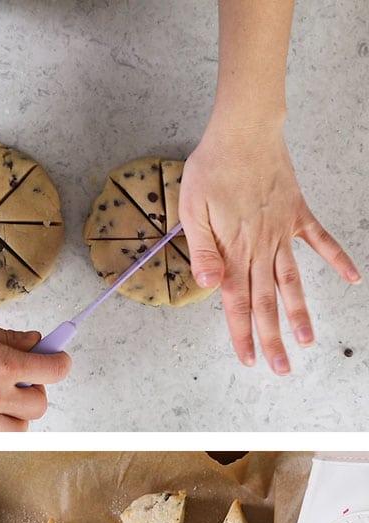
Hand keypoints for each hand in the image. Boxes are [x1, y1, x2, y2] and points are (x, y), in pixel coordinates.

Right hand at [0, 304, 71, 431]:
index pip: (53, 371)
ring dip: (16, 414)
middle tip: (23, 378)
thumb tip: (34, 344)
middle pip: (39, 406)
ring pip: (16, 430)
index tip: (57, 360)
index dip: (60, 362)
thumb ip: (9, 339)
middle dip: (37, 390)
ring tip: (1, 398)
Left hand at [181, 126, 359, 375]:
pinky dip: (338, 259)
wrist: (243, 131)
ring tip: (309, 340)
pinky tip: (354, 279)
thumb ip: (203, 251)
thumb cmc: (211, 169)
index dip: (243, 333)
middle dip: (273, 337)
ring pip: (292, 280)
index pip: (238, 301)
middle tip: (281, 368)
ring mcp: (283, 231)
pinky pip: (321, 241)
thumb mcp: (191, 210)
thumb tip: (211, 286)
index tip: (250, 359)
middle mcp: (262, 246)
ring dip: (300, 312)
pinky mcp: (298, 213)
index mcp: (234, 250)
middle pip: (267, 301)